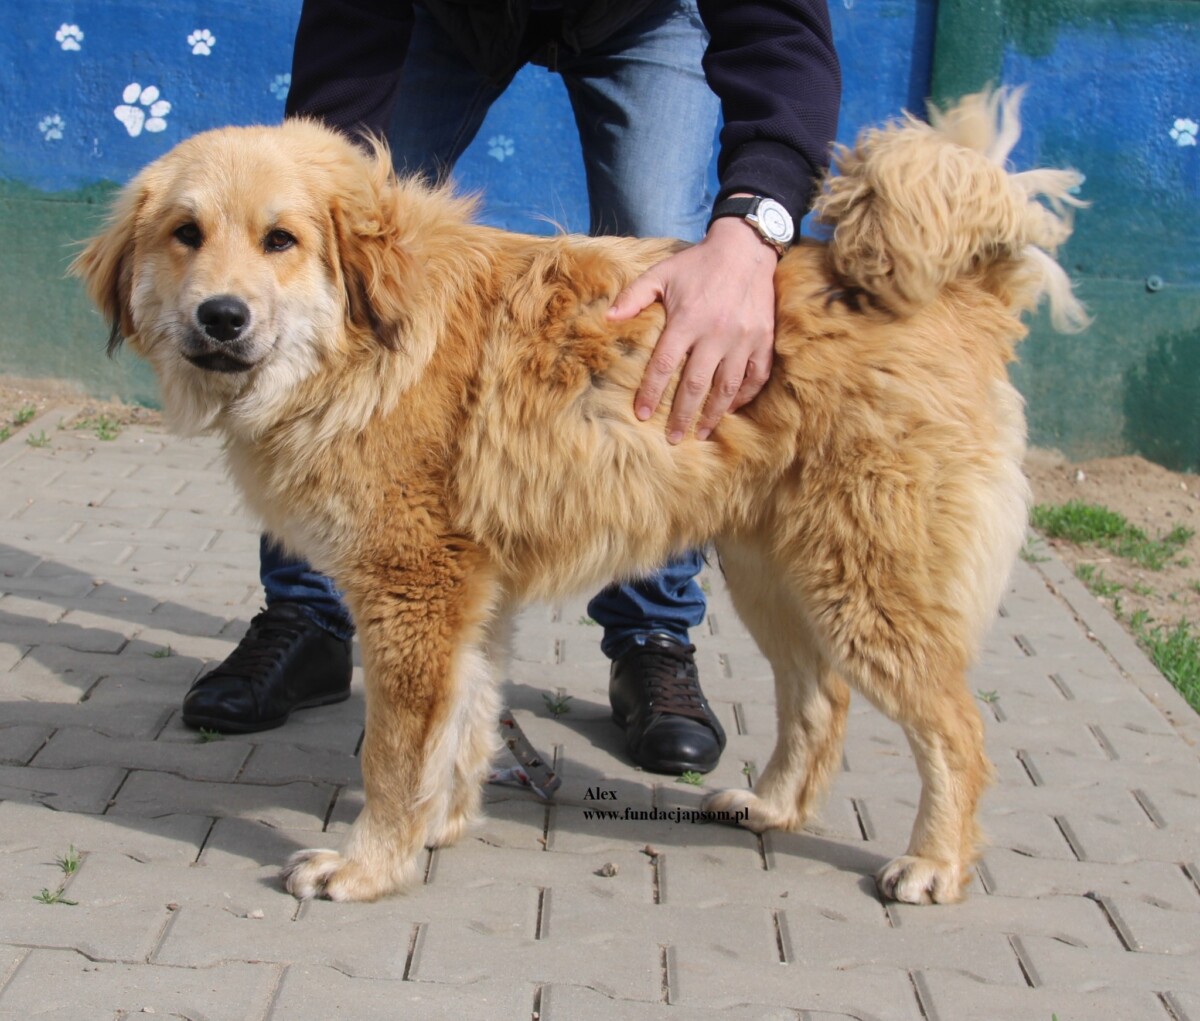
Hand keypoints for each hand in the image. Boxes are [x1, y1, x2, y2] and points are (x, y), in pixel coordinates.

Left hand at [607, 213, 777, 442]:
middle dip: (682, 415)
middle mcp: (716, 333)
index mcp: (688, 319)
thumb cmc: (698, 264)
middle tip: (673, 438)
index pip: (665, 365)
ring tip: (701, 433)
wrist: (745, 249)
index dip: (652, 392)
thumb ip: (634, 296)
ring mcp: (743, 339)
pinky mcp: (763, 340)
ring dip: (713, 414)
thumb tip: (607, 320)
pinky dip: (743, 396)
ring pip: (727, 387)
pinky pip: (756, 377)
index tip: (642, 415)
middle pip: (696, 385)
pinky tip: (730, 409)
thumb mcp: (662, 273)